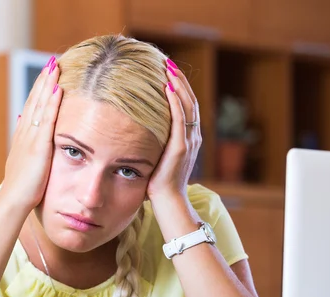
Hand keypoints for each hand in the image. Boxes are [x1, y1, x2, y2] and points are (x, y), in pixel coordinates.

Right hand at [0, 56, 62, 213]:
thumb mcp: (24, 165)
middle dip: (43, 81)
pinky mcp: (37, 147)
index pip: (31, 109)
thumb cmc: (21, 190)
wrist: (13, 202)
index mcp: (22, 139)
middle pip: (34, 101)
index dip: (39, 92)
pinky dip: (51, 103)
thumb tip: (25, 132)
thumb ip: (26, 148)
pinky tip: (58, 89)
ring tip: (55, 66)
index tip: (47, 77)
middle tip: (52, 62)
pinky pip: (46, 120)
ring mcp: (30, 139)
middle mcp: (24, 134)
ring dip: (47, 85)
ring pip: (39, 106)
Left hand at [147, 61, 201, 202]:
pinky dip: (175, 101)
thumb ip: (154, 142)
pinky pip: (180, 119)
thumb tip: (137, 128)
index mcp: (188, 137)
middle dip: (179, 79)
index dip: (180, 86)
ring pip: (187, 105)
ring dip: (178, 84)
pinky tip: (167, 87)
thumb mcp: (157, 157)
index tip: (168, 70)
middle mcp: (193, 136)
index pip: (186, 105)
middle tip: (168, 61)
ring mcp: (189, 141)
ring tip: (168, 67)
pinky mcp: (181, 148)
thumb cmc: (159, 183)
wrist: (167, 201)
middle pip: (189, 100)